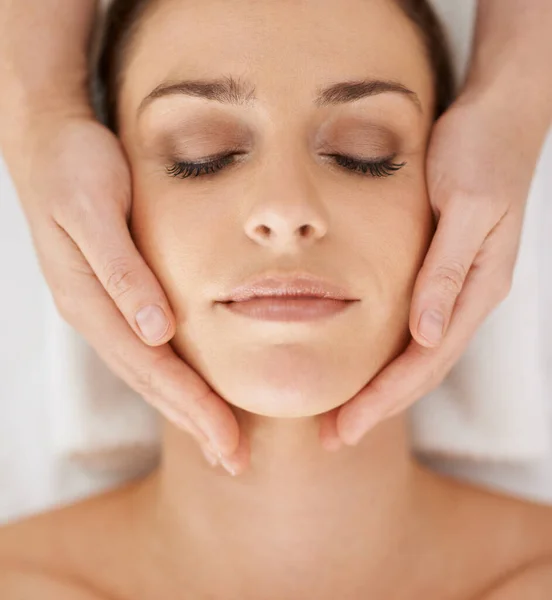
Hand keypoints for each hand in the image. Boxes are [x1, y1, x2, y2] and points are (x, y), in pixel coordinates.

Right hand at [3, 107, 247, 473]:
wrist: (49, 141)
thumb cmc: (75, 166)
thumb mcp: (96, 209)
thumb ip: (123, 271)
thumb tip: (156, 332)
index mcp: (92, 302)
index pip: (152, 369)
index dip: (191, 408)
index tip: (229, 442)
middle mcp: (98, 314)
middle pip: (153, 382)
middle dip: (195, 422)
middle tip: (236, 461)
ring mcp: (105, 308)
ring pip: (151, 371)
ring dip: (187, 408)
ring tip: (221, 440)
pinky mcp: (117, 295)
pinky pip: (149, 348)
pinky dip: (176, 376)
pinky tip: (195, 388)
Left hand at [319, 85, 548, 448]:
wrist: (498, 116)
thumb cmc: (481, 152)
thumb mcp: (464, 206)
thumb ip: (446, 271)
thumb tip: (426, 336)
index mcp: (475, 289)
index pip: (425, 362)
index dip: (384, 399)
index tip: (345, 427)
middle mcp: (466, 298)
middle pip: (418, 369)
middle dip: (376, 407)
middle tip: (332, 439)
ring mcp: (453, 288)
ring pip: (414, 354)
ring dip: (378, 388)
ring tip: (339, 415)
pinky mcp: (438, 272)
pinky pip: (410, 327)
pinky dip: (383, 354)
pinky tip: (358, 362)